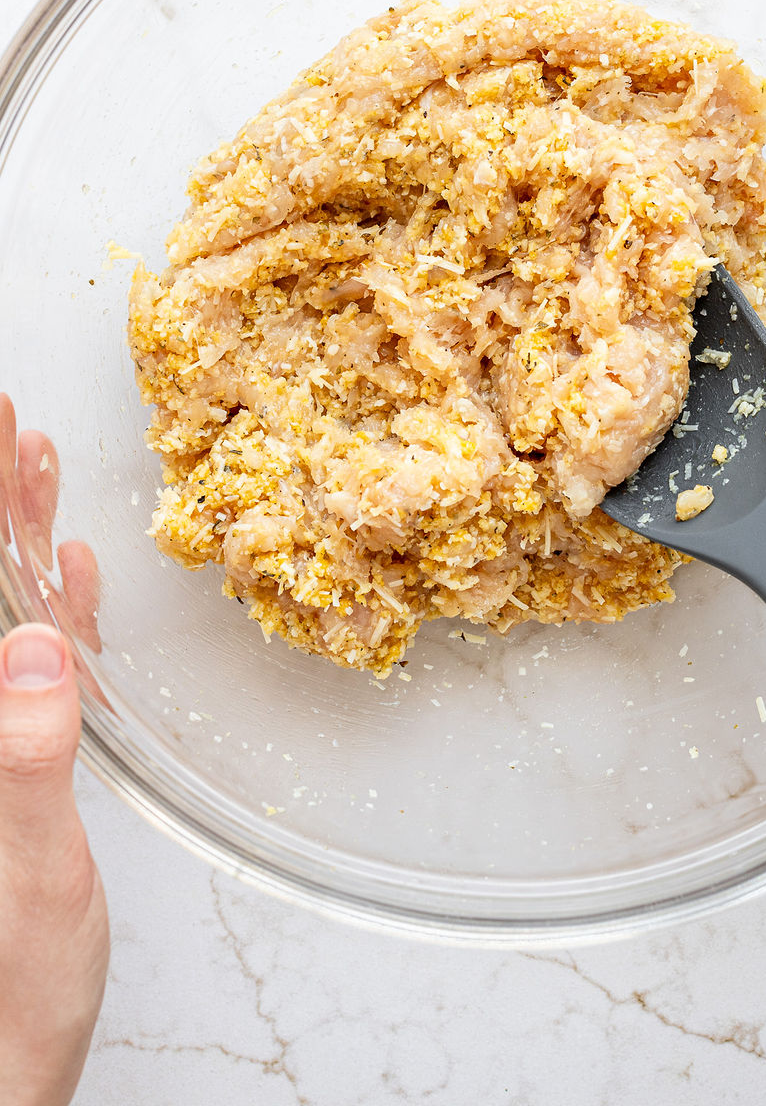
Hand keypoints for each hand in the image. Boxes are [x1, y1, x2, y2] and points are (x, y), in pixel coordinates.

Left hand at [0, 401, 108, 1104]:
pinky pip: (34, 659)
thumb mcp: (24, 876)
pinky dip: (54, 603)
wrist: (8, 1065)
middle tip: (5, 416)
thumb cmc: (6, 992)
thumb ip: (22, 759)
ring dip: (13, 533)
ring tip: (32, 458)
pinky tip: (68, 564)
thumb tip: (33, 650)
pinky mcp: (18, 757)